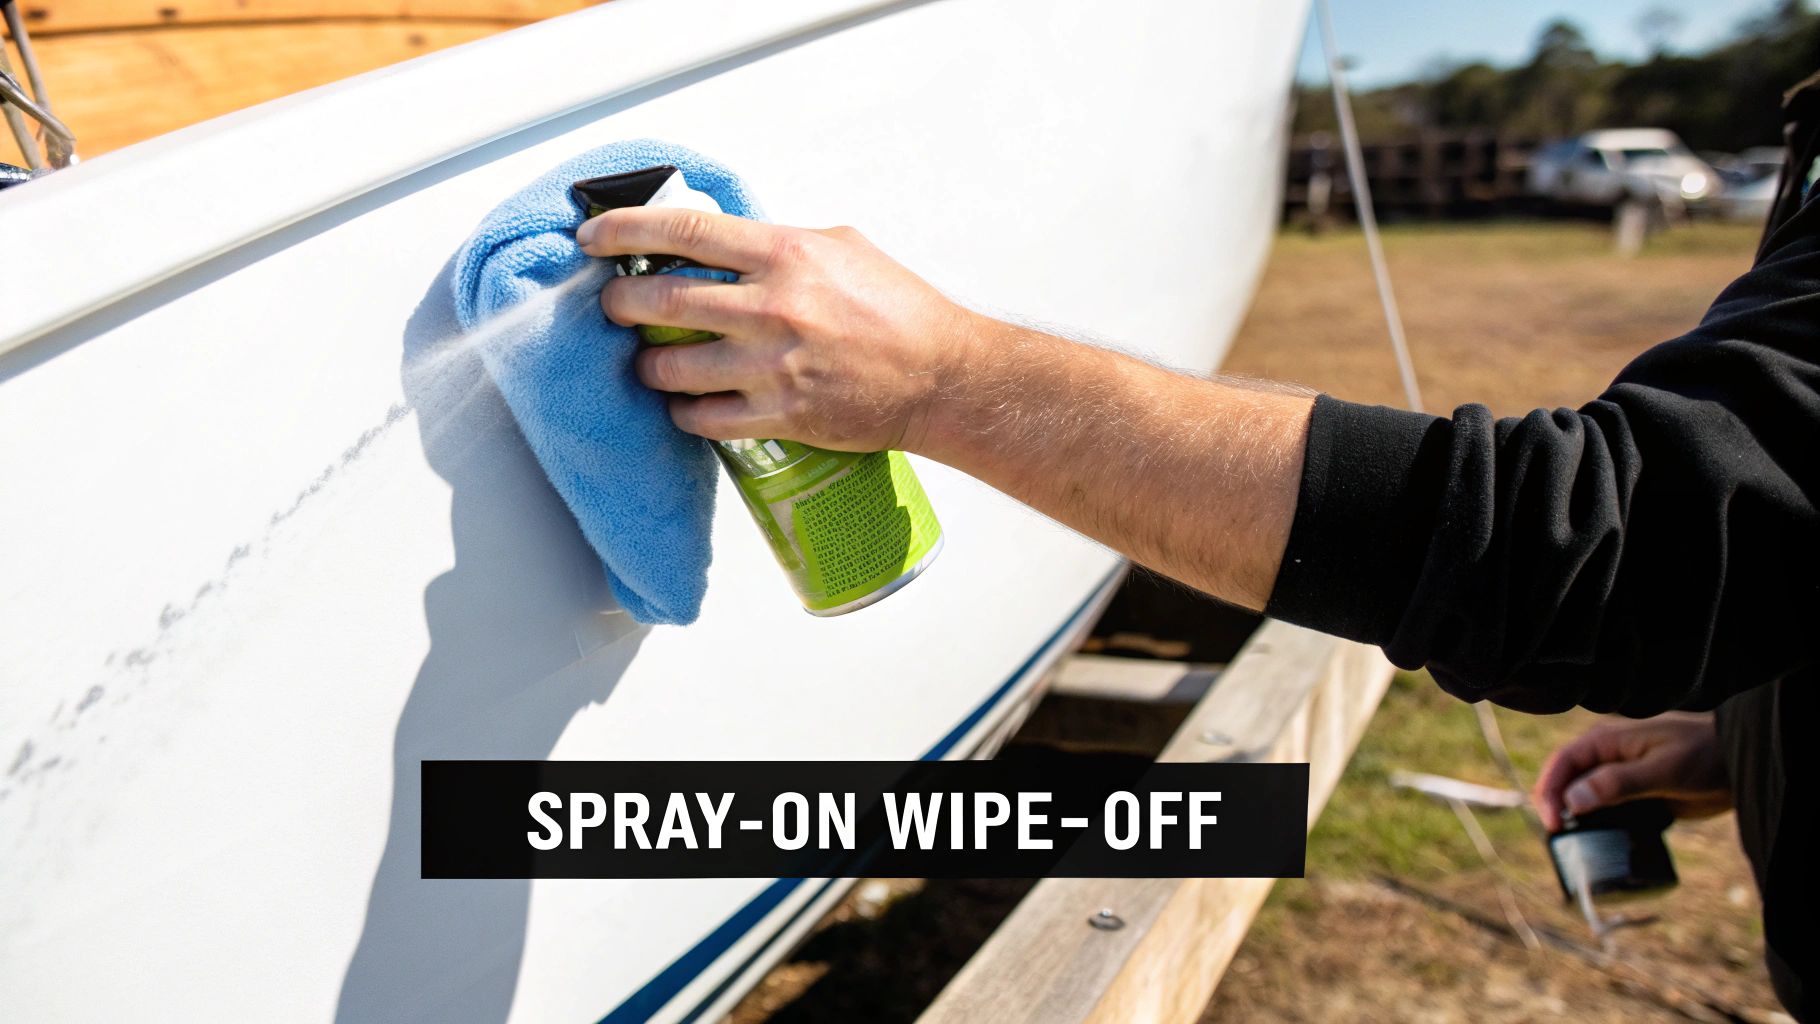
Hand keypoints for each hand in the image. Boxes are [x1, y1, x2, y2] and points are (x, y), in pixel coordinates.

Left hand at [578, 207, 979, 451]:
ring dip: (648, 366)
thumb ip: (779, 243)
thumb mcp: (841, 248)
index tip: (593, 238)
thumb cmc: (899, 310)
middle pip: (662, 301)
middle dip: (621, 305)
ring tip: (650, 362)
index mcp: (787, 255)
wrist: (942, 377)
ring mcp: (775, 366)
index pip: (684, 233)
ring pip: (673, 367)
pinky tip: (685, 404)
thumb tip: (726, 240)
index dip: (625, 230)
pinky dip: (684, 411)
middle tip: (613, 309)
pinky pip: (705, 418)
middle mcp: (774, 308)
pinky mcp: (783, 416)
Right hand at [1531, 712, 1730, 831]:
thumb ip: (1618, 783)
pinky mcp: (1637, 796)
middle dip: (1557, 808)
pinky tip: (1603, 844)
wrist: (1742, 764)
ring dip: (1578, 820)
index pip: (1563, 763)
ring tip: (1576, 846)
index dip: (1550, 792)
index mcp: (1607, 741)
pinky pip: (1609, 811)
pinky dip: (1601, 827)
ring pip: (1585, 799)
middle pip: (1567, 781)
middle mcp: (1608, 757)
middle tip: (1560, 839)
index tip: (1553, 824)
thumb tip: (1571, 800)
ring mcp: (1621, 777)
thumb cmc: (1705, 756)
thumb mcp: (1663, 770)